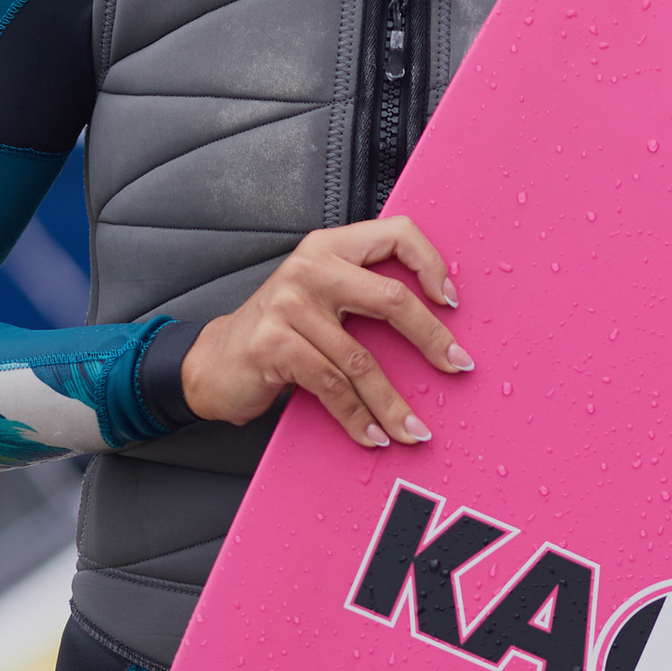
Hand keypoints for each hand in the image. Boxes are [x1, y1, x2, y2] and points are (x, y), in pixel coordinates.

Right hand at [178, 218, 468, 446]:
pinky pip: (332, 387)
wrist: (213, 363)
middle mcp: (310, 267)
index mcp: (329, 247)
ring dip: (393, 404)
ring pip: (362, 360)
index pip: (396, 234)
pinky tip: (373, 436)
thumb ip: (362, 293)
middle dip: (432, 339)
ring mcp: (289, 304)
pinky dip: (358, 418)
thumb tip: (435, 323)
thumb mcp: (320, 298)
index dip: (431, 264)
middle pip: (391, 299)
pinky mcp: (274, 344)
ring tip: (414, 431)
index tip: (452, 302)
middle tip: (458, 367)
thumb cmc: (279, 333)